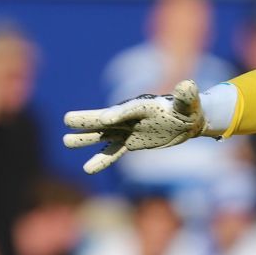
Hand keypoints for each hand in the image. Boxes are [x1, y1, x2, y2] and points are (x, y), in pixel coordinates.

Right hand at [62, 81, 204, 174]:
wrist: (186, 120)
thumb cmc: (188, 108)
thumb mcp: (189, 103)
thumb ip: (186, 96)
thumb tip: (187, 85)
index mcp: (143, 105)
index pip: (128, 109)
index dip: (118, 113)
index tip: (105, 119)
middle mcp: (130, 116)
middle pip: (106, 118)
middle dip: (88, 120)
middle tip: (67, 120)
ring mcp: (127, 129)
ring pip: (103, 135)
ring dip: (86, 138)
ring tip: (66, 142)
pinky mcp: (130, 142)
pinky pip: (113, 152)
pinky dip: (101, 160)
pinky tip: (87, 169)